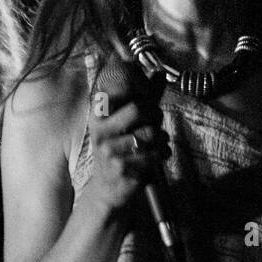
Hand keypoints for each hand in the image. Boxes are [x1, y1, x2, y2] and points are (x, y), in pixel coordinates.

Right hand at [85, 100, 169, 214]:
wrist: (107, 188)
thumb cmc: (121, 150)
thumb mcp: (126, 122)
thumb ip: (144, 97)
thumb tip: (161, 73)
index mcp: (98, 118)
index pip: (118, 95)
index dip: (140, 98)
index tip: (146, 106)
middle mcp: (100, 133)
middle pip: (138, 109)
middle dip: (155, 114)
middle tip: (157, 122)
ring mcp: (110, 152)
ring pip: (152, 133)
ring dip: (163, 138)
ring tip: (158, 143)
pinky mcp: (123, 169)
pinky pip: (156, 154)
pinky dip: (163, 154)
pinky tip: (157, 157)